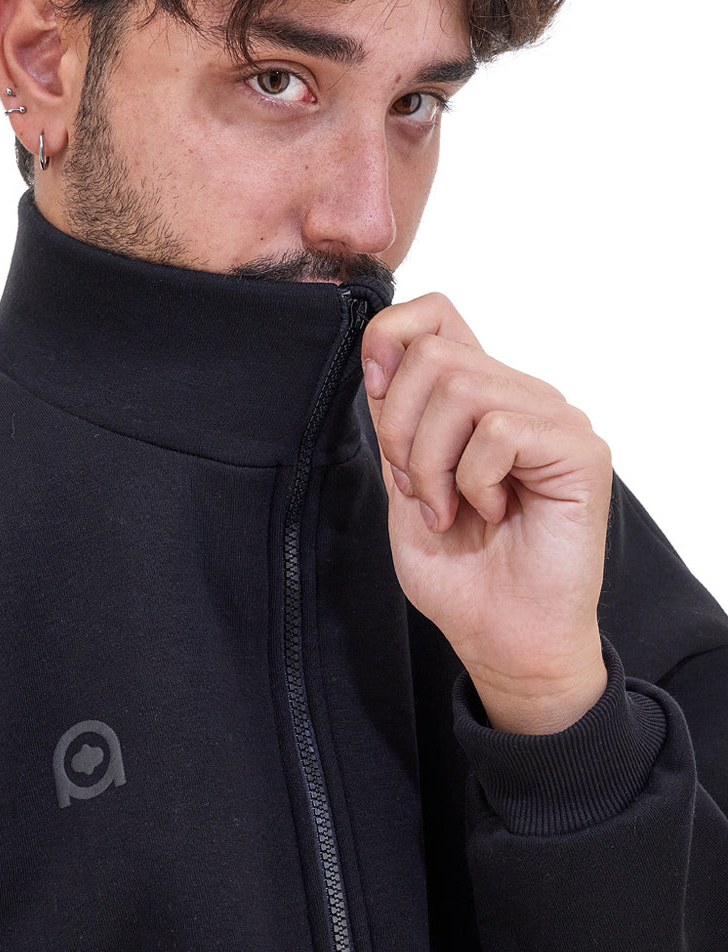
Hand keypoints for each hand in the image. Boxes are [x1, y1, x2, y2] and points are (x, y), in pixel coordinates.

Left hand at [362, 293, 610, 733]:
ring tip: (450, 509)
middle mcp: (520, 395)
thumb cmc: (460, 571)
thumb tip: (381, 361)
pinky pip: (499, 430)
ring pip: (460, 387)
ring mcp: (555, 417)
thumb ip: (396, 422)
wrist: (505, 639)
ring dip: (432, 462)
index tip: (372, 390)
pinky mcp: (580, 449)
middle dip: (400, 430)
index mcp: (478, 395)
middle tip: (418, 492)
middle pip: (434, 355)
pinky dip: (474, 480)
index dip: (390, 336)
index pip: (436, 312)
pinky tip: (491, 513)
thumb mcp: (403, 484)